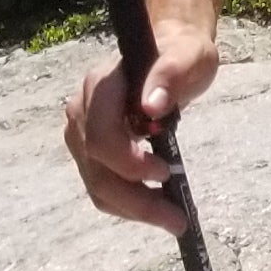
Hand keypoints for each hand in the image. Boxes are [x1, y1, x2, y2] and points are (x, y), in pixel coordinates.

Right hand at [64, 24, 216, 228]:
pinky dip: (128, 203)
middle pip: (97, 169)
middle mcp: (82, 113)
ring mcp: (82, 134)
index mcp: (102, 86)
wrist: (169, 51)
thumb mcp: (188, 56)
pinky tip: (156, 208)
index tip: (165, 172)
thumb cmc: (180, 53)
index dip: (128, 161)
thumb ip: (170, 74)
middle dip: (135, 199)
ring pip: (97, 185)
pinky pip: (102, 186)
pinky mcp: (90, 152)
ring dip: (132, 208)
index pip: (101, 135)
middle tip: (177, 219)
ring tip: (173, 220)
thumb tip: (152, 106)